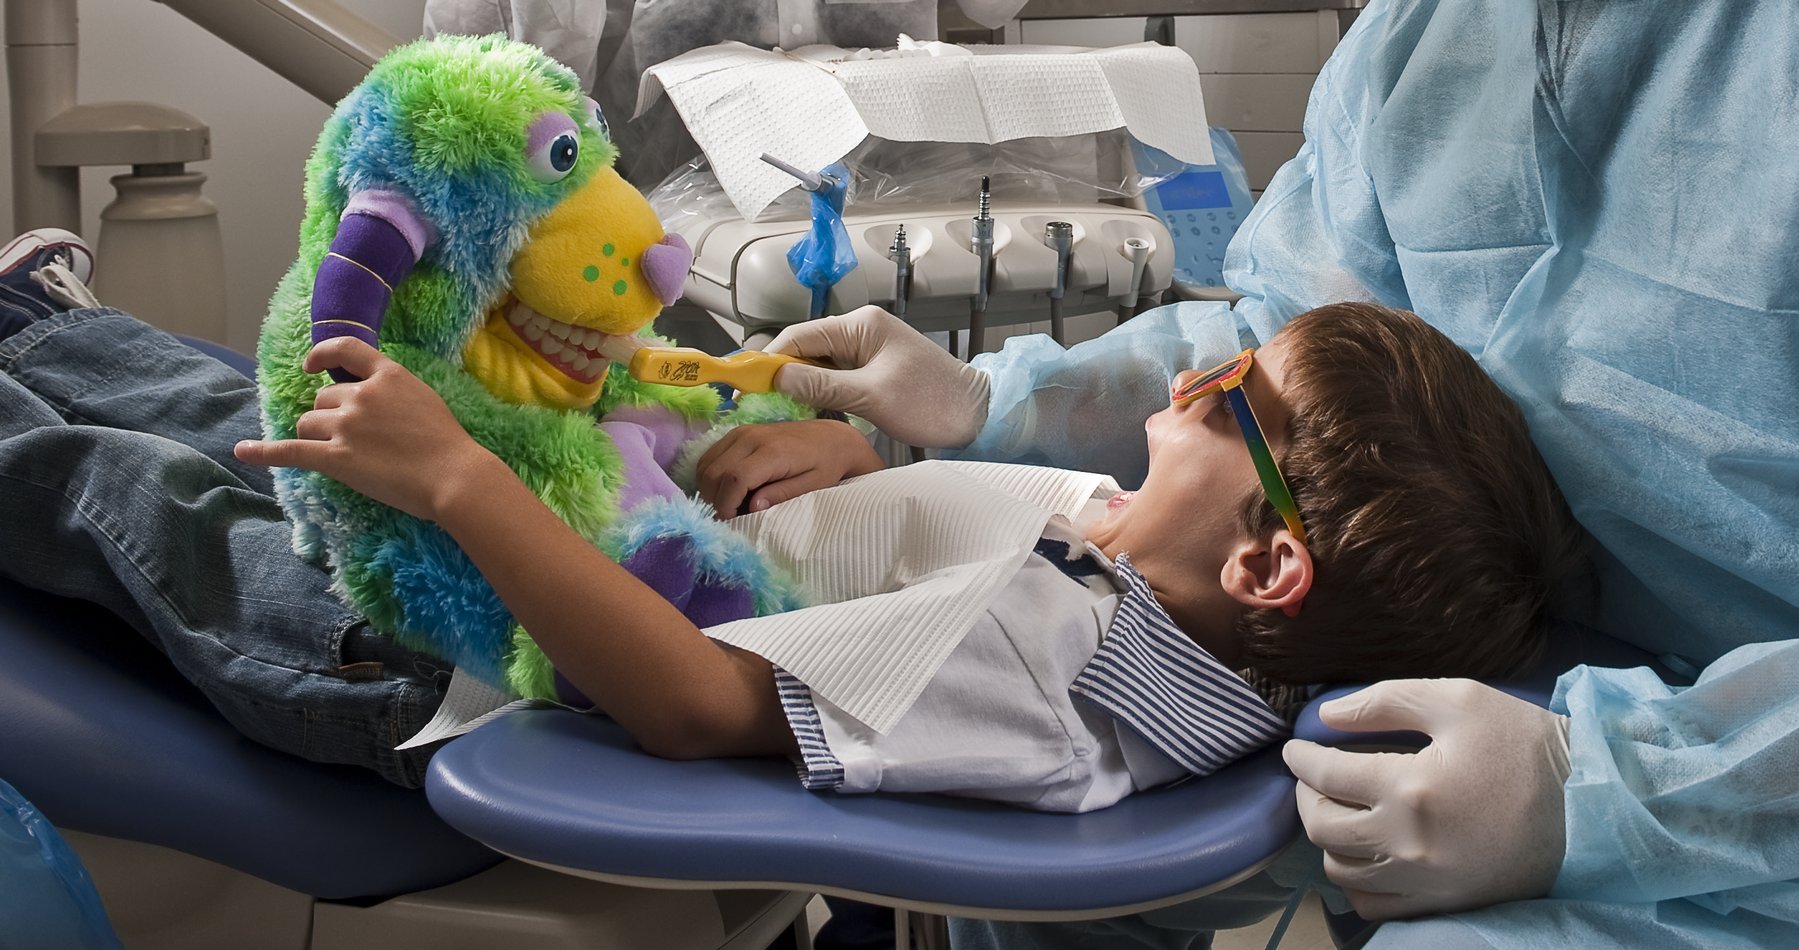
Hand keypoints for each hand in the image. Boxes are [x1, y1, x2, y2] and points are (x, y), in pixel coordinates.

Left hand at [234, 338, 497, 520]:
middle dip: (331, 417)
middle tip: (359, 441)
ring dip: (317, 436)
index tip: (311, 366)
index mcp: (387, 375)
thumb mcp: (424, 398)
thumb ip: (392, 390)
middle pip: (323, 399)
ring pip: (308, 424)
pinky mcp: (336, 458)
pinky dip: (263, 452)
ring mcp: (346, 425)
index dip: (322, 355)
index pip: (345, 349)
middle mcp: (361, 395)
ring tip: (346, 455)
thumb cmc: (447, 443)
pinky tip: (243, 451)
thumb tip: (367, 396)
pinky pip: (290, 451)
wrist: (453, 476)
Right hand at [695, 419, 883, 517]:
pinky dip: (711, 476)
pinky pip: (710, 456)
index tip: (730, 522)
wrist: (832, 437)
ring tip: (729, 504)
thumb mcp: (813, 486)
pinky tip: (727, 489)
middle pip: (714, 472)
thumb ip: (782, 495)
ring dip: (710, 489)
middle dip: (715, 500)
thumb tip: (751, 507)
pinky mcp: (737, 432)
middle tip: (729, 517)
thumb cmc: (826, 465)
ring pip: (706, 464)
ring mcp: (742, 432)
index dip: (726, 504)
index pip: (734, 479)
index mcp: (773, 452)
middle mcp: (752, 437)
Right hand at [766, 305, 990, 448]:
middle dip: (780, 376)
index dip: (770, 361)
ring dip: (798, 387)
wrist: (975, 415)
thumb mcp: (872, 396)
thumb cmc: (931, 402)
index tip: (747, 388)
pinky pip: (833, 378)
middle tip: (757, 406)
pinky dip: (817, 394)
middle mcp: (860, 331)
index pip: (800, 337)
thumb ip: (823, 386)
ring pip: (817, 366)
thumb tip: (778, 378)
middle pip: (805, 350)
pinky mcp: (871, 371)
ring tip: (776, 412)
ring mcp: (866, 351)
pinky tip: (805, 412)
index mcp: (860, 326)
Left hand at [1282, 679, 1571, 920]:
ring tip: (1336, 811)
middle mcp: (1407, 843)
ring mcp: (1424, 881)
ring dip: (1327, 839)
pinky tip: (1363, 854)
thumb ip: (1386, 701)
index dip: (1300, 759)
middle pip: (1322, 827)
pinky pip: (1372, 905)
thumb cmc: (1526, 746)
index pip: (1325, 775)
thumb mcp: (1459, 700)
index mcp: (1409, 787)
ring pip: (1340, 871)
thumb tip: (1326, 715)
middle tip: (1312, 778)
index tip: (1296, 748)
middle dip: (1306, 797)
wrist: (1592, 807)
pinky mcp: (1442, 904)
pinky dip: (1355, 880)